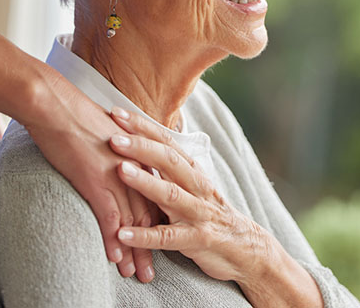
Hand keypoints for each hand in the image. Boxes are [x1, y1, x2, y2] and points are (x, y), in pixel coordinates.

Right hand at [23, 73, 157, 282]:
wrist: (58, 105)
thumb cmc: (77, 116)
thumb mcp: (109, 135)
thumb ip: (119, 154)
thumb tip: (119, 163)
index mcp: (140, 159)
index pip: (154, 198)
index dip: (157, 224)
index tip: (160, 244)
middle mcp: (135, 171)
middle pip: (149, 215)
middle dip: (152, 245)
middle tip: (152, 270)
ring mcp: (118, 177)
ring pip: (133, 221)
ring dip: (135, 251)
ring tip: (137, 274)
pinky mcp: (98, 182)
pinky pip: (109, 217)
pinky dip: (114, 238)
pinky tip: (115, 258)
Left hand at [109, 111, 321, 306]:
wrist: (245, 247)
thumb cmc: (210, 214)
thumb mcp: (193, 186)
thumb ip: (169, 169)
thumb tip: (140, 144)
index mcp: (193, 172)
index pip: (167, 142)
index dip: (143, 127)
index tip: (117, 112)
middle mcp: (197, 188)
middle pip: (170, 162)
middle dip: (142, 147)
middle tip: (114, 137)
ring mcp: (198, 213)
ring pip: (171, 194)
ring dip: (145, 182)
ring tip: (120, 172)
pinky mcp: (196, 240)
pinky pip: (168, 238)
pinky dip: (145, 236)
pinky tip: (123, 233)